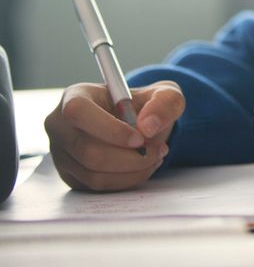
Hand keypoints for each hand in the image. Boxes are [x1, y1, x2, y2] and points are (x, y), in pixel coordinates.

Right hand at [43, 80, 182, 190]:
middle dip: (129, 156)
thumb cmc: (146, 105)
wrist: (140, 124)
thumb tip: (148, 126)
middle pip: (86, 150)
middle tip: (159, 150)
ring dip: (132, 170)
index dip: (109, 128)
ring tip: (155, 156)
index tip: (140, 138)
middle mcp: (60, 125)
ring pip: (93, 173)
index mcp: (76, 96)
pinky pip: (97, 186)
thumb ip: (164, 103)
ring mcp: (61, 153)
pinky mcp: (70, 175)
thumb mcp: (165, 94)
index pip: (78, 112)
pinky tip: (143, 166)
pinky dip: (126, 180)